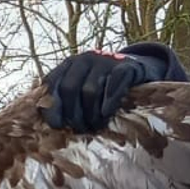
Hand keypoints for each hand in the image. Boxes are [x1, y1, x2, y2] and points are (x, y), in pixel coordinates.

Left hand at [44, 43, 183, 133]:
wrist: (138, 68)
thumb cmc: (105, 86)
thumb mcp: (84, 86)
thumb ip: (67, 98)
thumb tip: (54, 125)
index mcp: (69, 64)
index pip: (51, 83)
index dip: (51, 107)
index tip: (57, 126)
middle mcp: (84, 59)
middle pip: (69, 88)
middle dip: (72, 114)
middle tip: (80, 129)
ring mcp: (105, 60)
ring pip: (90, 90)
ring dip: (91, 113)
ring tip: (95, 126)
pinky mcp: (127, 66)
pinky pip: (114, 83)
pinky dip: (109, 101)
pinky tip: (106, 114)